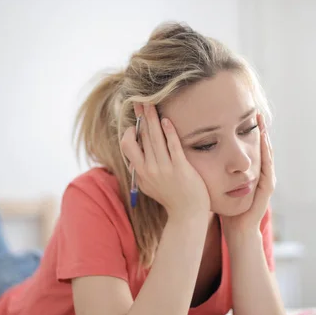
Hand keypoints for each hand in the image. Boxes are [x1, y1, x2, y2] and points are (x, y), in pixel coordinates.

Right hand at [120, 103, 209, 217]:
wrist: (187, 214)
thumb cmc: (171, 199)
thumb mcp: (149, 187)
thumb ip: (140, 172)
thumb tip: (133, 160)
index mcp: (140, 172)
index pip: (128, 146)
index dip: (130, 132)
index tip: (137, 122)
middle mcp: (149, 169)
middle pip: (141, 137)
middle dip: (140, 116)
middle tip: (140, 99)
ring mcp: (165, 169)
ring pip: (154, 138)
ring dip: (152, 118)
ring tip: (151, 103)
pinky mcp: (180, 168)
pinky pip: (172, 146)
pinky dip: (169, 132)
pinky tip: (167, 120)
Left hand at [222, 114, 274, 233]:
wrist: (236, 229)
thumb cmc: (226, 205)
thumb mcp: (218, 181)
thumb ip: (211, 167)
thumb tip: (192, 151)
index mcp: (248, 171)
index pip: (249, 146)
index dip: (247, 131)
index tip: (244, 114)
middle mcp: (260, 173)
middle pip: (261, 147)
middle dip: (260, 130)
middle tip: (258, 112)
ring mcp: (265, 181)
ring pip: (267, 155)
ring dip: (266, 139)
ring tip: (263, 123)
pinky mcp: (266, 190)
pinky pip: (268, 169)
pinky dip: (267, 156)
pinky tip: (265, 145)